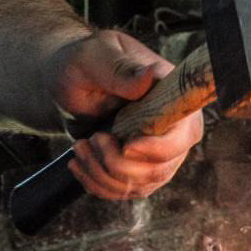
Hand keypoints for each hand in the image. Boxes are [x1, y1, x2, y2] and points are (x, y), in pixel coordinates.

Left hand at [47, 29, 202, 199]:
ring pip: (141, 185)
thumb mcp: (95, 59)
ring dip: (102, 173)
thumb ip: (120, 70)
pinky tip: (79, 163)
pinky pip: (125, 191)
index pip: (183, 135)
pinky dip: (97, 183)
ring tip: (80, 146)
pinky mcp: (142, 171)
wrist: (67, 84)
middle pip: (160, 169)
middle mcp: (175, 130)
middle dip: (118, 163)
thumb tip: (151, 75)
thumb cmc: (82, 64)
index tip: (126, 146)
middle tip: (92, 139)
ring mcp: (160, 155)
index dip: (157, 148)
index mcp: (174, 98)